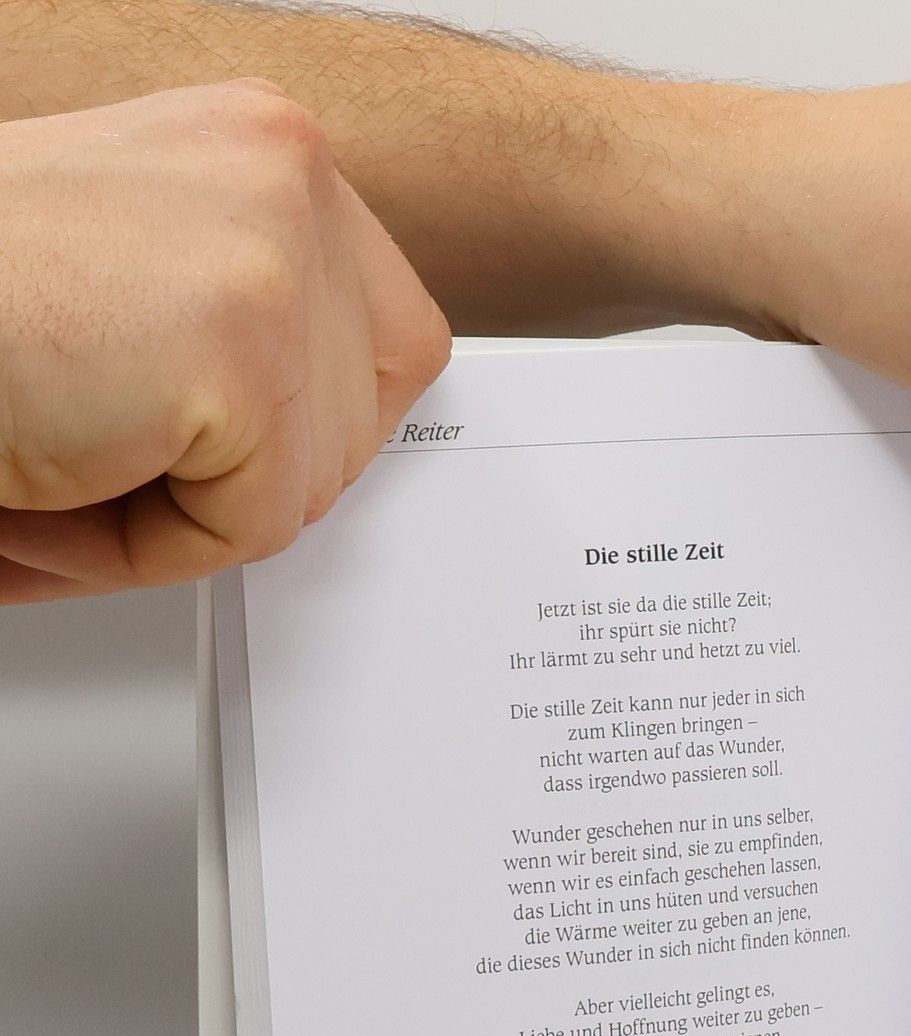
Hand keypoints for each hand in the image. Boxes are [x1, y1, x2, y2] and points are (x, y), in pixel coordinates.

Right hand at [0, 81, 449, 603]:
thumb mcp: (148, 273)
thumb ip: (252, 321)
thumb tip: (331, 425)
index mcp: (264, 146)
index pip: (389, 338)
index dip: (313, 420)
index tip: (227, 438)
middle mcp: (286, 173)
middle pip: (357, 424)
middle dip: (236, 472)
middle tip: (107, 449)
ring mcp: (274, 255)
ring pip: (306, 485)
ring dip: (178, 508)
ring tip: (62, 451)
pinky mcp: (242, 353)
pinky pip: (248, 528)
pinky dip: (143, 545)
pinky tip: (52, 475)